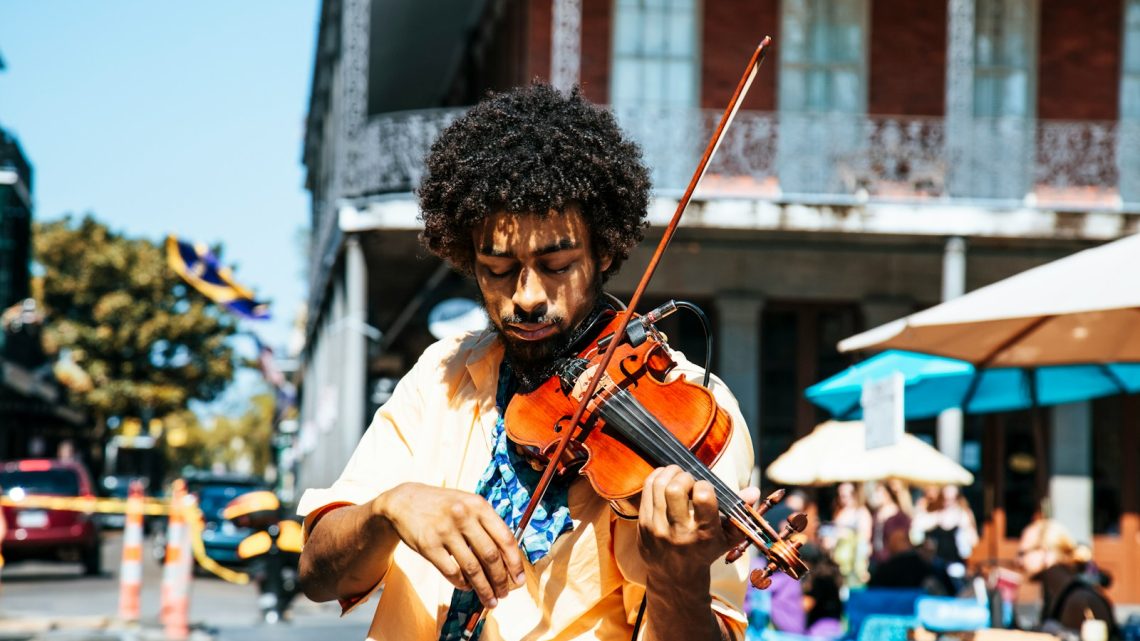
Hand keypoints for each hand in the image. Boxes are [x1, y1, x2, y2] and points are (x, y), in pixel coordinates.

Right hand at [373, 482, 524, 607]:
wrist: (404, 501)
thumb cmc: (443, 506)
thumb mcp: (467, 504)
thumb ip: (487, 525)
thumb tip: (508, 559)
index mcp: (478, 505)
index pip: (505, 538)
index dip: (515, 562)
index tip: (519, 580)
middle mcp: (463, 516)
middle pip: (490, 556)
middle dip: (500, 580)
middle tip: (504, 594)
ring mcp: (445, 531)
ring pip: (472, 568)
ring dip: (484, 588)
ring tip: (490, 600)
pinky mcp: (428, 545)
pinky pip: (452, 572)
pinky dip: (462, 584)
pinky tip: (467, 587)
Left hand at [636, 465, 758, 583]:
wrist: (675, 577)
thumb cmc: (706, 551)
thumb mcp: (728, 538)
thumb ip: (741, 513)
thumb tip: (754, 490)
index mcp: (704, 533)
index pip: (703, 496)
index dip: (705, 485)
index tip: (705, 489)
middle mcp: (679, 531)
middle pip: (676, 488)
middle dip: (685, 476)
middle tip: (689, 481)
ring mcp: (657, 528)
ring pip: (659, 485)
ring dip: (670, 473)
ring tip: (678, 476)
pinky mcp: (642, 524)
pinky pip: (647, 490)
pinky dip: (657, 478)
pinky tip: (665, 479)